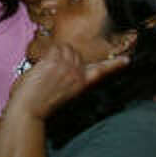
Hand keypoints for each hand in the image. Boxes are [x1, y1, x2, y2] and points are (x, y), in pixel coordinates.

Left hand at [8, 44, 128, 120]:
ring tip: (46, 73)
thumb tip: (66, 64)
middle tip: (50, 74)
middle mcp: (78, 75)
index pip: (101, 71)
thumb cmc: (40, 103)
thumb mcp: (62, 93)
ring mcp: (67, 67)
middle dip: (63, 57)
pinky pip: (53, 47)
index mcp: (81, 84)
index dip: (114, 65)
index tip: (127, 60)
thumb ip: (70, 79)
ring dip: (54, 55)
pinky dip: (46, 55)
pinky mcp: (55, 62)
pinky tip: (42, 69)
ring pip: (64, 47)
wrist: (28, 109)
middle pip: (74, 52)